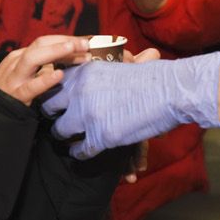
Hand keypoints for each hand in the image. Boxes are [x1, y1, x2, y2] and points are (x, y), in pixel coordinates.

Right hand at [0, 34, 86, 104]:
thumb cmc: (8, 92)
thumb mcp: (23, 74)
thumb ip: (43, 66)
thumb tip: (74, 58)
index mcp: (20, 56)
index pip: (44, 42)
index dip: (65, 39)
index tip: (86, 41)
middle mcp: (16, 62)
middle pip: (40, 44)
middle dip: (64, 42)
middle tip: (86, 43)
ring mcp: (14, 78)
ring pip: (33, 59)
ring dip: (55, 52)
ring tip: (74, 49)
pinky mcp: (15, 96)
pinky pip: (30, 87)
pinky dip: (45, 80)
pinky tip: (58, 76)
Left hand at [43, 51, 219, 159]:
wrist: (170, 92)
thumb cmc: (150, 76)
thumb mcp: (118, 66)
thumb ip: (98, 72)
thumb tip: (90, 70)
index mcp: (83, 72)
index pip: (53, 81)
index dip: (52, 92)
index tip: (56, 100)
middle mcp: (79, 92)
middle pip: (49, 107)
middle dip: (53, 115)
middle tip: (59, 120)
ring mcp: (87, 116)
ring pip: (61, 131)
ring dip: (64, 137)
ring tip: (68, 140)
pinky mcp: (101, 137)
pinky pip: (80, 150)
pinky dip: (79, 153)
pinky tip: (81, 152)